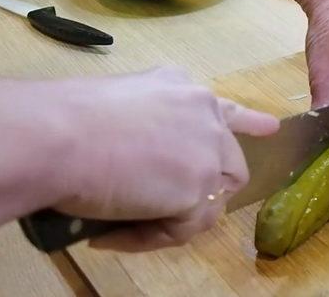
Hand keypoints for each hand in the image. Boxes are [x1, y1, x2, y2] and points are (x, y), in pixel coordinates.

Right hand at [51, 67, 278, 251]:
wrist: (59, 134)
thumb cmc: (70, 116)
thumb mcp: (123, 99)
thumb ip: (152, 119)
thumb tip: (149, 154)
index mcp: (185, 91)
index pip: (226, 111)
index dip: (248, 124)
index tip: (269, 129)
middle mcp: (206, 116)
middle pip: (227, 165)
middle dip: (199, 189)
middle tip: (158, 206)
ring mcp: (208, 151)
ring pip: (210, 201)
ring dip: (173, 218)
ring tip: (122, 222)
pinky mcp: (199, 187)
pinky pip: (185, 227)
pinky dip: (150, 237)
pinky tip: (114, 234)